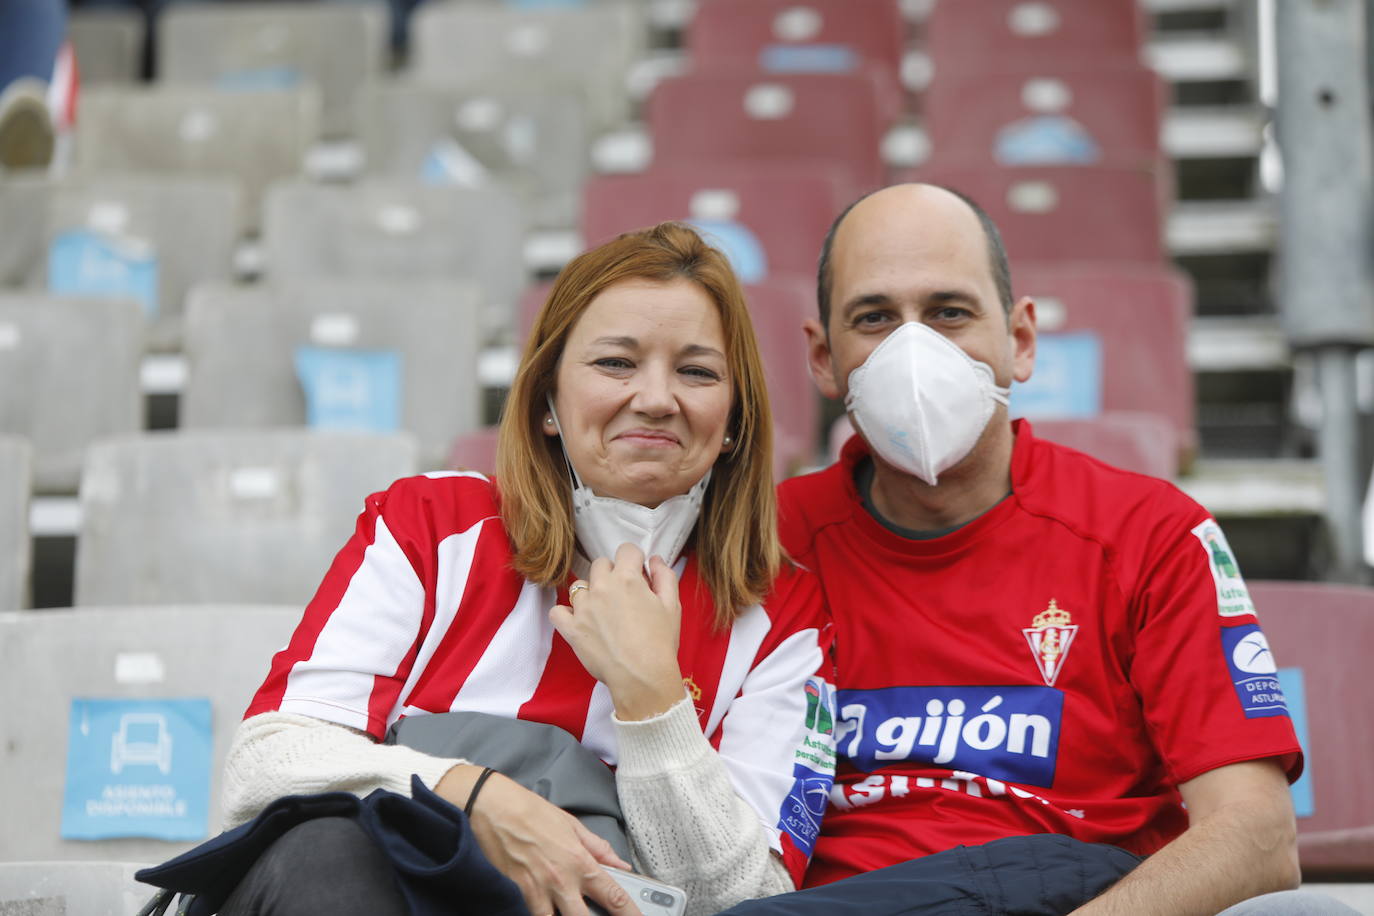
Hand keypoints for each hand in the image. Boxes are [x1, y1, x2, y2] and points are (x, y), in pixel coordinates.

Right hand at [437, 766, 640, 915]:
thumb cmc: (530, 811)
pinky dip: (539, 913)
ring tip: (565, 908)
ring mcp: (537, 891)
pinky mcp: (515, 895)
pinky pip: (532, 915)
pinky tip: (545, 907)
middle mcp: (561, 881)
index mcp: (579, 861)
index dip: (629, 912)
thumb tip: (619, 863)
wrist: (492, 808)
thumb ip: (598, 847)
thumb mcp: (571, 824)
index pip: (613, 895)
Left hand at [550, 544, 684, 720]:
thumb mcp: (672, 606)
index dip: (634, 561)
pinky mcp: (571, 628)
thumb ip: (664, 576)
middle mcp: (602, 587)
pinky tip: (579, 621)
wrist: (642, 676)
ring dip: (590, 593)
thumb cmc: (660, 642)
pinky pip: (557, 611)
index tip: (638, 575)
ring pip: (579, 586)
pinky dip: (566, 614)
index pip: (626, 550)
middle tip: (623, 596)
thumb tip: (654, 559)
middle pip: (600, 564)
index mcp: (628, 578)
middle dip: (611, 574)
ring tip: (603, 612)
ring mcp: (583, 607)